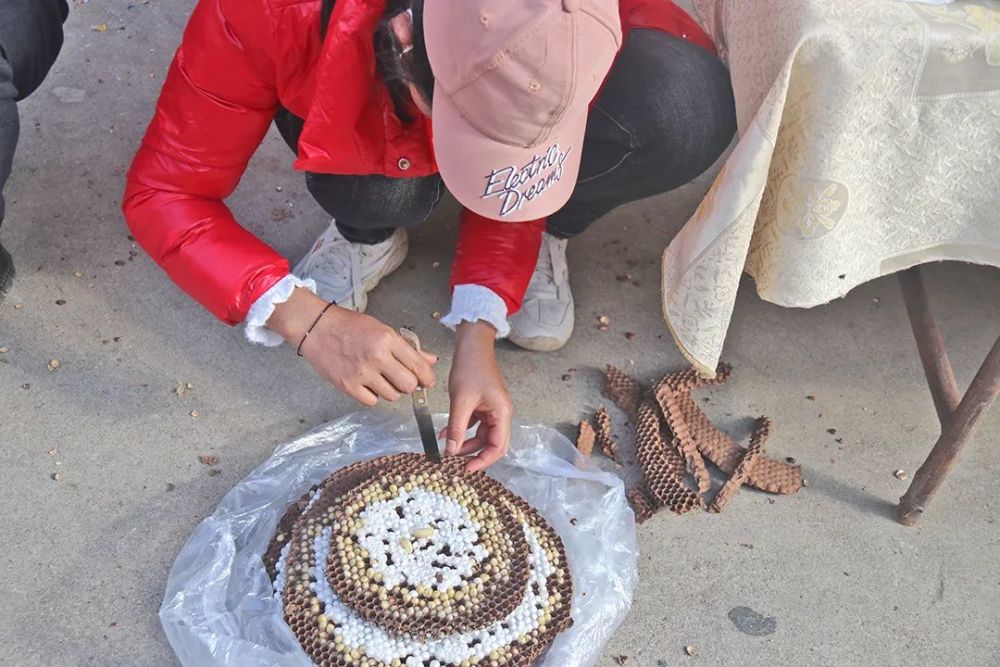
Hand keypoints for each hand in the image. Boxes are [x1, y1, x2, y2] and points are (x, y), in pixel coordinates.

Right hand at [268, 288, 436, 405]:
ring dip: (390, 390)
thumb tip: (430, 360)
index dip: (427, 377)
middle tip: (401, 379)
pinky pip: (372, 402)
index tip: (427, 381)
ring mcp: (361, 373)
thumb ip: (408, 348)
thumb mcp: (382, 330)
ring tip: (381, 378)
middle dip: (409, 385)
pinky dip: (373, 396)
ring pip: (392, 396)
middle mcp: (377, 357)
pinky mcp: (348, 386)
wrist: (317, 328)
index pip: (418, 366)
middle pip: (408, 385)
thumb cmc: (349, 326)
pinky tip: (368, 385)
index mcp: (388, 340)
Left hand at [441, 321, 511, 471]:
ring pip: (480, 435)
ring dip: (464, 442)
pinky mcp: (482, 405)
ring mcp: (491, 409)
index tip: (466, 468)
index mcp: (502, 413)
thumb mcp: (461, 401)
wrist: (471, 346)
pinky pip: (473, 424)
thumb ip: (457, 428)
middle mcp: (500, 414)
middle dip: (473, 453)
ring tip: (446, 446)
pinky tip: (446, 431)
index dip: (484, 460)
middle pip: (491, 443)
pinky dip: (461, 429)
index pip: (498, 446)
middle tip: (455, 462)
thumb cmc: (471, 368)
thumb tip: (451, 451)